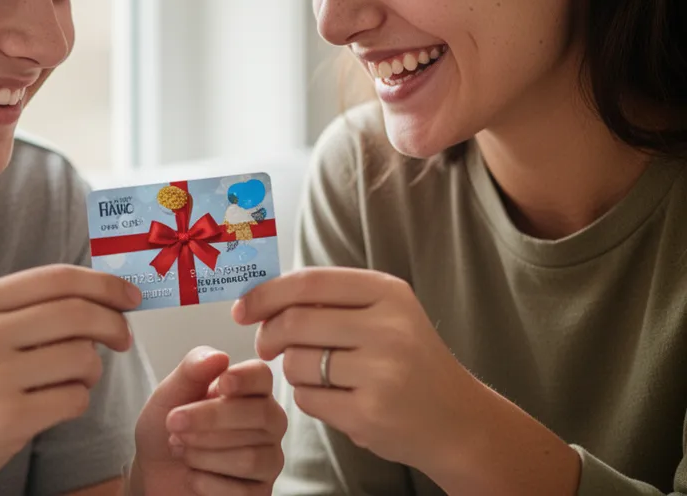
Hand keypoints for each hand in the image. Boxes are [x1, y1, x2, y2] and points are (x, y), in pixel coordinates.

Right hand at [0, 264, 140, 495]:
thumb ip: (26, 308)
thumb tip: (102, 295)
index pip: (57, 278)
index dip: (103, 283)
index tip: (130, 295)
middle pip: (77, 314)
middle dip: (114, 324)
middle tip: (123, 338)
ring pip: (82, 357)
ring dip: (92, 370)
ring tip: (73, 379)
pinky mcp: (8, 418)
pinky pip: (74, 399)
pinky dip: (77, 401)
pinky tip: (55, 404)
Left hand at [132, 347, 286, 495]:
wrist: (153, 472)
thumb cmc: (168, 427)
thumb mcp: (169, 394)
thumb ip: (192, 370)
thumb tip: (219, 356)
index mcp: (249, 390)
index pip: (262, 376)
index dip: (245, 378)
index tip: (221, 383)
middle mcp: (267, 422)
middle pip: (259, 415)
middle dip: (211, 419)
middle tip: (174, 422)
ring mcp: (268, 459)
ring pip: (250, 456)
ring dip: (204, 452)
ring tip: (179, 448)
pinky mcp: (259, 493)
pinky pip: (242, 490)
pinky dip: (206, 481)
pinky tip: (192, 475)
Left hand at [233, 268, 481, 471]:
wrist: (459, 420)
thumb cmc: (408, 360)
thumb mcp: (384, 314)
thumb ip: (332, 300)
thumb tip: (260, 297)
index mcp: (388, 293)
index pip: (308, 281)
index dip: (266, 294)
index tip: (242, 309)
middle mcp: (388, 328)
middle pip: (295, 322)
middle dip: (269, 336)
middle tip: (267, 346)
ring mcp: (381, 373)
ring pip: (297, 363)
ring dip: (292, 371)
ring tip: (317, 375)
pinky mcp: (370, 414)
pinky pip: (308, 400)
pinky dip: (309, 399)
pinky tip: (335, 399)